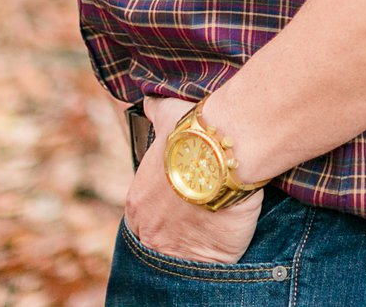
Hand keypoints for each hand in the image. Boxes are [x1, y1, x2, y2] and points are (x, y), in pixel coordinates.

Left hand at [122, 96, 262, 263]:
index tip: (185, 195)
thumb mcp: (169, 117)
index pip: (145, 210)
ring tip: (216, 227)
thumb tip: (149, 101)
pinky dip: (217, 255)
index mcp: (138, 199)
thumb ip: (157, 112)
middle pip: (159, 236)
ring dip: (194, 243)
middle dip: (175, 229)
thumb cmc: (195, 135)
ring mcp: (172, 248)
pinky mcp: (204, 259)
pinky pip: (208, 265)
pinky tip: (227, 238)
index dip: (164, 205)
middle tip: (201, 213)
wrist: (222, 154)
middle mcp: (148, 229)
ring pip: (181, 253)